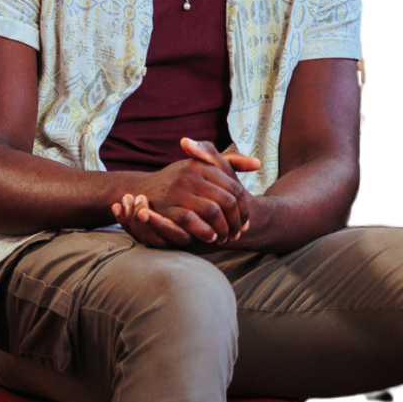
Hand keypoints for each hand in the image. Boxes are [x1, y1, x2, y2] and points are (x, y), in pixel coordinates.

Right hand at [111, 138, 262, 246]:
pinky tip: (211, 238)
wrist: (144, 191)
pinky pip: (192, 220)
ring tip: (225, 238)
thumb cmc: (181, 180)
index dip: (244, 210)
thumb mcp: (203, 166)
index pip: (235, 190)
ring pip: (213, 211)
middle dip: (236, 222)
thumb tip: (258, 164)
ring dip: (223, 229)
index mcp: (204, 165)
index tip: (246, 223)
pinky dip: (204, 231)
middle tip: (237, 234)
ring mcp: (179, 189)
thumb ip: (231, 162)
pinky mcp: (167, 205)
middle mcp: (192, 174)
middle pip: (228, 202)